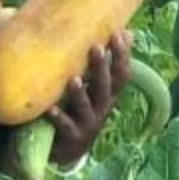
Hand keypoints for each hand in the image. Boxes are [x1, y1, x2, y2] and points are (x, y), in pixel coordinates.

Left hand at [45, 30, 132, 167]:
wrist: (72, 148)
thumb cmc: (84, 107)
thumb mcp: (98, 86)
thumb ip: (108, 61)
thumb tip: (128, 31)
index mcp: (110, 93)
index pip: (121, 73)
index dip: (122, 55)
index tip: (117, 33)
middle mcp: (103, 107)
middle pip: (105, 87)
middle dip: (101, 67)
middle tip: (96, 47)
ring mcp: (89, 122)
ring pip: (86, 107)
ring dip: (80, 93)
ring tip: (73, 79)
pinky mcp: (73, 136)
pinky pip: (66, 126)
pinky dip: (59, 118)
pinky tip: (51, 109)